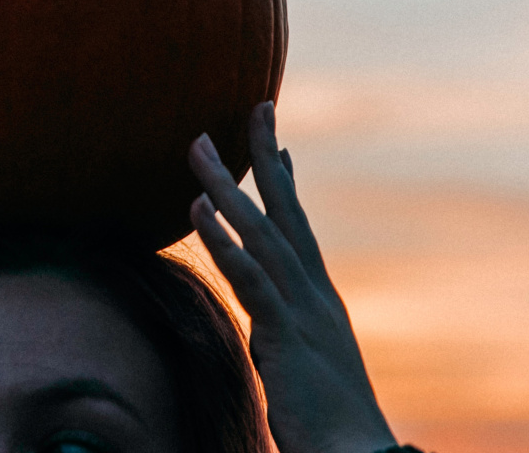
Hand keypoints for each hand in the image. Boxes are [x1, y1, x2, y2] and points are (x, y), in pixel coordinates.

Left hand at [188, 103, 401, 452]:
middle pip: (286, 213)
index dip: (287, 186)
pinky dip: (223, 240)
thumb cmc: (333, 427)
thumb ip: (290, 344)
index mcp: (320, 302)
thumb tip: (278, 338)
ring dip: (226, 186)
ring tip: (195, 146)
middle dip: (265, 158)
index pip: (300, 231)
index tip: (279, 146)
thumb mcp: (309, 373)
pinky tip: (198, 210)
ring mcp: (302, 312)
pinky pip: (250, 278)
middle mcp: (315, 295)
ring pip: (261, 234)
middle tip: (253, 107)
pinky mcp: (284, 336)